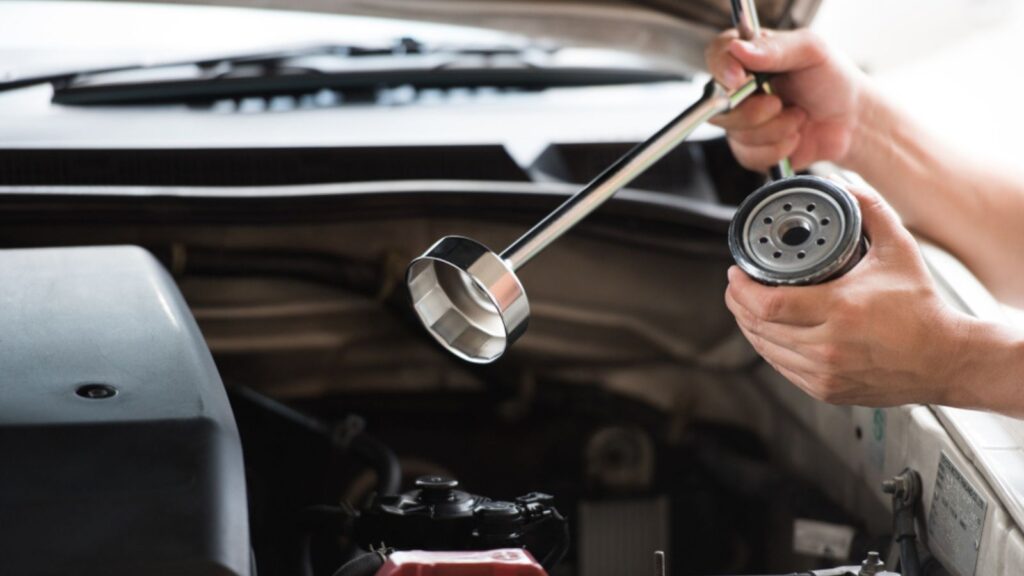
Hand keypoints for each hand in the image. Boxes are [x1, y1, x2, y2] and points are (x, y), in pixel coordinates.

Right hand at [704, 28, 870, 171]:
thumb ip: (776, 48)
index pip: (716, 57)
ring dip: (775, 130)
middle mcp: (739, 90)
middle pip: (719, 105)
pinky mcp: (750, 149)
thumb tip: (739, 49)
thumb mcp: (812, 51)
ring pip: (737, 134)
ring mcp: (742, 121)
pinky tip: (794, 138)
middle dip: (754, 111)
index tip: (741, 80)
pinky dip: (777, 149)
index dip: (723, 70)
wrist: (851, 121)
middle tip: (780, 103)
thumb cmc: (833, 81)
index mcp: (749, 57)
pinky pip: (748, 156)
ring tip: (797, 118)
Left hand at [724, 183, 971, 406]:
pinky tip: (766, 332)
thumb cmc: (922, 308)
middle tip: (735, 285)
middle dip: (738, 303)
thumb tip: (847, 188)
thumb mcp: (899, 250)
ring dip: (749, 326)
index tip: (735, 272)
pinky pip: (782, 368)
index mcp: (841, 311)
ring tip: (745, 306)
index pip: (769, 304)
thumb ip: (872, 212)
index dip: (741, 289)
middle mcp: (829, 347)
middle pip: (759, 327)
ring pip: (766, 349)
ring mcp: (826, 373)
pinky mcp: (827, 390)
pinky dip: (768, 348)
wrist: (945, 359)